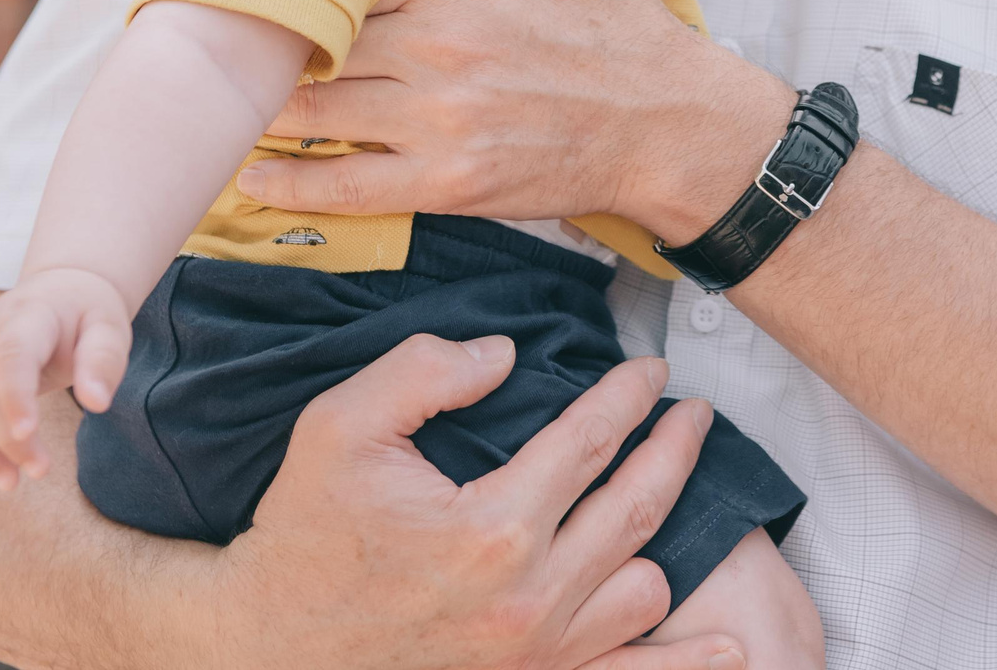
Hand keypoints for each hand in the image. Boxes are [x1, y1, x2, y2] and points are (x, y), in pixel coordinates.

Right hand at [0, 266, 127, 489]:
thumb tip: (98, 403)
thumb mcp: (108, 327)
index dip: (14, 395)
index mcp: (28, 316)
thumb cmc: (87, 314)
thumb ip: (104, 360)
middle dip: (4, 437)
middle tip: (40, 471)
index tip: (28, 433)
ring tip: (9, 483)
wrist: (57, 290)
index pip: (12, 355)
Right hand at [218, 334, 744, 669]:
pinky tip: (731, 649)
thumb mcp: (340, 426)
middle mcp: (527, 599)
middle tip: (692, 412)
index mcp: (491, 528)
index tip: (649, 368)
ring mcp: (532, 655)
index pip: (589, 443)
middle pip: (636, 506)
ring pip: (644, 587)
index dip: (627, 397)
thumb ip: (426, 371)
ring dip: (668, 533)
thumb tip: (505, 356)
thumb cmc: (301, 533)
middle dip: (674, 447)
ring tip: (674, 488)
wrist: (265, 645)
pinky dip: (683, 660)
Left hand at [239, 0, 794, 240]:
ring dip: (268, 108)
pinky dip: (291, 184)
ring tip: (230, 98)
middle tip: (221, 37)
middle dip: (270, 41)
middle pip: (316, 40)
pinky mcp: (445, 183)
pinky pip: (344, 186)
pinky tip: (252, 175)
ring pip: (316, 111)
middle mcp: (435, 45)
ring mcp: (437, 119)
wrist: (668, 120)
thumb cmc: (618, 16)